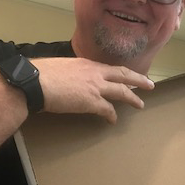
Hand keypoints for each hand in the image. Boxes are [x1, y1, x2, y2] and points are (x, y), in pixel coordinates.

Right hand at [33, 57, 154, 123]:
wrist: (35, 82)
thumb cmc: (41, 75)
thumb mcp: (61, 68)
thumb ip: (71, 73)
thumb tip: (70, 80)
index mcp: (86, 64)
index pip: (109, 68)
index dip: (121, 73)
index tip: (129, 76)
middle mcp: (95, 73)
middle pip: (123, 75)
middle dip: (138, 80)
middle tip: (149, 85)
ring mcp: (95, 87)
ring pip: (121, 91)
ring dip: (132, 98)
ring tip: (140, 104)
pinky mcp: (91, 101)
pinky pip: (108, 110)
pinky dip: (112, 116)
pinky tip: (114, 121)